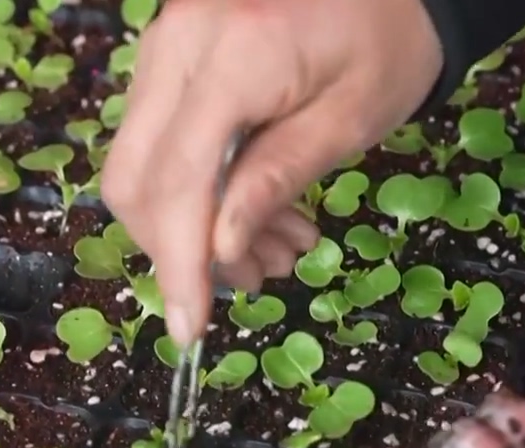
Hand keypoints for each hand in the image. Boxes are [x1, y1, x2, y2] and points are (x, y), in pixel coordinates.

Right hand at [101, 0, 444, 343]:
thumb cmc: (387, 42)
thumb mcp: (349, 120)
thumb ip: (276, 180)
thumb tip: (218, 250)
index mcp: (232, 56)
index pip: (178, 179)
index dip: (179, 262)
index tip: (191, 328)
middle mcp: (176, 45)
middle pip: (137, 178)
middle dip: (182, 249)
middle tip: (255, 278)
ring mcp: (164, 47)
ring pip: (140, 166)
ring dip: (194, 226)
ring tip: (275, 248)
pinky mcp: (169, 57)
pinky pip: (159, 142)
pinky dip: (197, 190)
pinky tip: (256, 210)